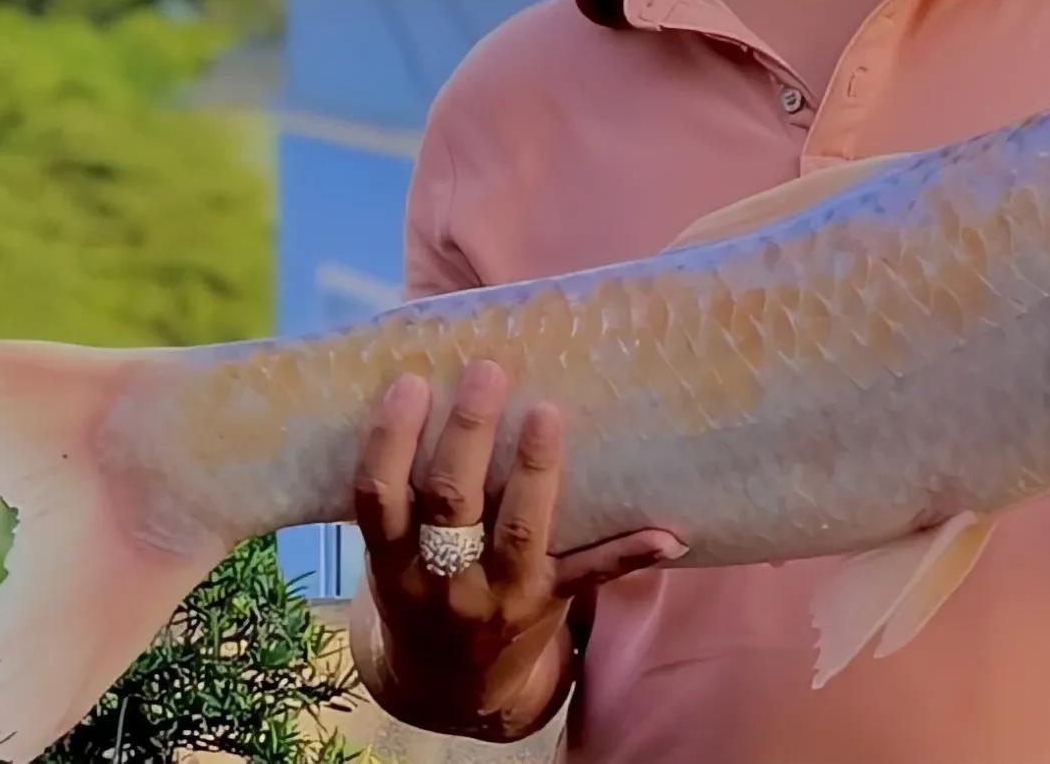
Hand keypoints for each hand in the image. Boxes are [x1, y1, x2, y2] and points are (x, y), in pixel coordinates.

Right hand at [352, 359, 685, 735]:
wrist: (447, 687)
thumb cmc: (418, 580)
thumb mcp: (391, 544)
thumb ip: (406, 478)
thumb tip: (424, 361)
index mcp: (391, 558)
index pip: (377, 496)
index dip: (390, 440)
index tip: (411, 381)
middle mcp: (440, 581)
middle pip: (450, 502)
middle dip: (468, 435)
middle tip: (489, 370)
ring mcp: (498, 597)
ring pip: (518, 531)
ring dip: (536, 471)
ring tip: (549, 412)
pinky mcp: (548, 605)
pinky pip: (591, 576)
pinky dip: (631, 553)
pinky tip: (671, 533)